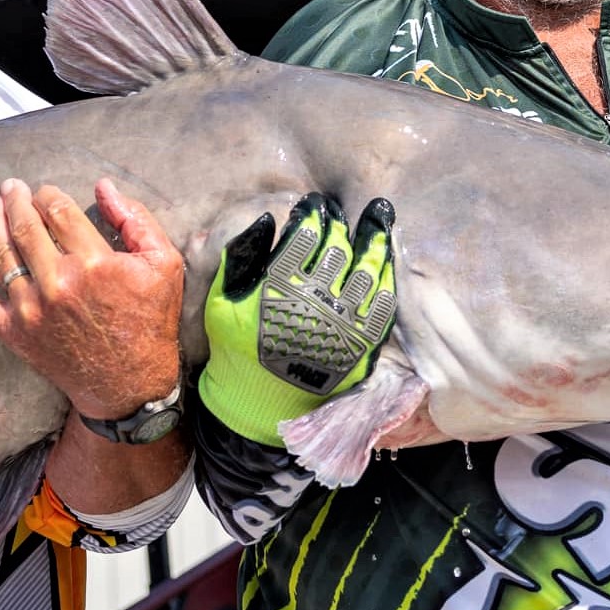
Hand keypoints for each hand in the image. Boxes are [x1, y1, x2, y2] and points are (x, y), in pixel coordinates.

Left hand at [0, 178, 184, 419]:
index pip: (59, 210)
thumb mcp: (164, 265)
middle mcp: (57, 283)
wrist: (128, 386)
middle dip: (17, 200)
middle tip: (12, 186)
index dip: (50, 195)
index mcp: (94, 263)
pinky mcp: (12, 331)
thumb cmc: (150, 322)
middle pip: (26, 226)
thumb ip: (136, 220)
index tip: (48, 193)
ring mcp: (29, 309)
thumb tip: (104, 186)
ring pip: (2, 253)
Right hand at [198, 193, 396, 444]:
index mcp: (279, 287)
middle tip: (341, 212)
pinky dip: (386, 279)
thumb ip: (242, 257)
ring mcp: (343, 324)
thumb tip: (267, 220)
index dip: (313, 214)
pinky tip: (386, 262)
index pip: (306, 235)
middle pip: (339, 248)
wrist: (257, 404)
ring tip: (379, 218)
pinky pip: (382, 306)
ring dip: (374, 241)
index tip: (315, 205)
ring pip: (368, 270)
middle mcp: (315, 301)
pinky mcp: (361, 346)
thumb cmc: (236, 349)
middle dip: (341, 223)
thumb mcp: (222, 301)